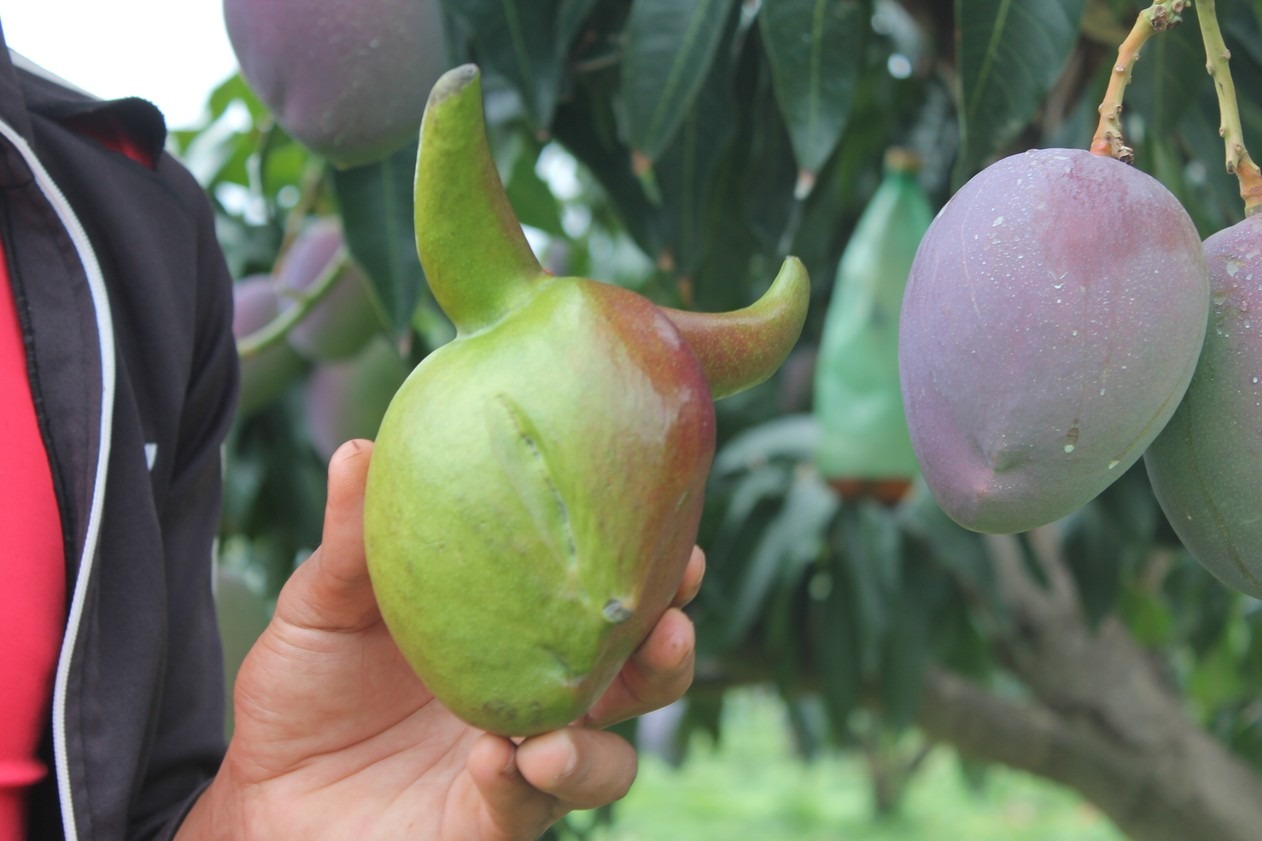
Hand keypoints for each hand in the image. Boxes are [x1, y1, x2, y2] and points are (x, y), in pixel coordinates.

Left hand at [179, 440, 702, 840]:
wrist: (260, 788)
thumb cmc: (304, 687)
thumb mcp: (321, 604)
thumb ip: (352, 540)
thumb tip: (359, 449)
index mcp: (517, 630)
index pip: (601, 597)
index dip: (653, 569)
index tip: (678, 533)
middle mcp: (537, 696)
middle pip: (638, 679)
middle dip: (667, 655)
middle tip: (670, 624)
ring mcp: (521, 764)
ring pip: (608, 764)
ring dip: (600, 748)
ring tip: (555, 734)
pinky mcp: (489, 824)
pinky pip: (527, 810)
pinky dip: (522, 784)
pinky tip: (495, 757)